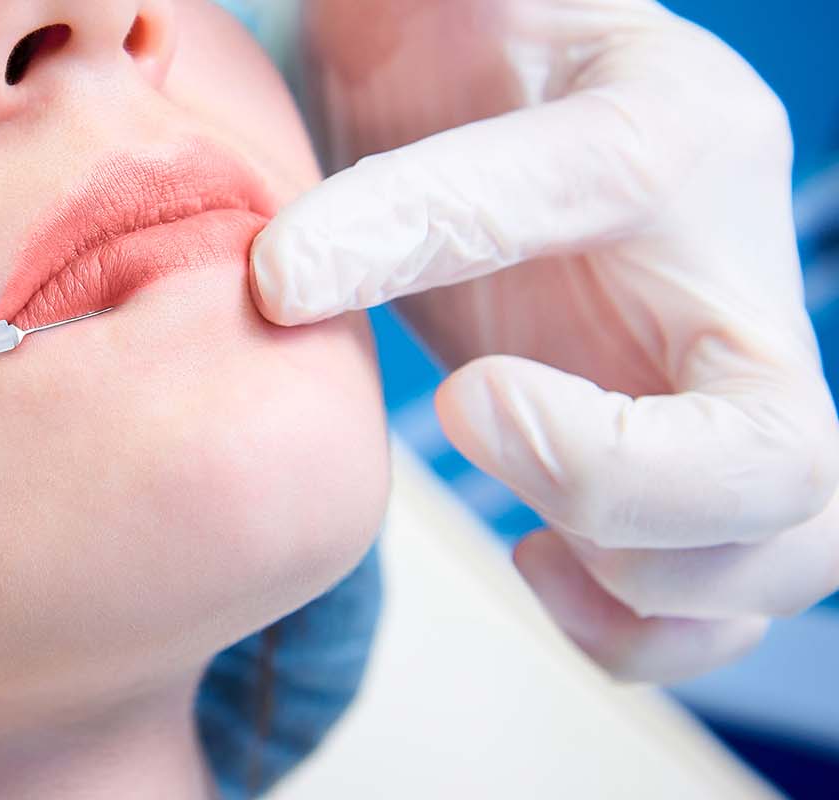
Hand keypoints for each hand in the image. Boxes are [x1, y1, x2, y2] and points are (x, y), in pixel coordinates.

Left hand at [252, 0, 838, 680]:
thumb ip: (404, 48)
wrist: (503, 98)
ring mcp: (730, 387)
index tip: (282, 281)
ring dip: (640, 579)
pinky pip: (721, 600)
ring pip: (786, 547)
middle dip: (615, 482)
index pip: (594, 177)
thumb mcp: (431, 16)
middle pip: (784, 452)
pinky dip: (639, 627)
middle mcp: (734, 276)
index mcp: (670, 128)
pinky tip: (537, 564)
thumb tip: (281, 268)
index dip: (431, 231)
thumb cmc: (457, 54)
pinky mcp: (689, 471)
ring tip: (518, 534)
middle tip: (463, 411)